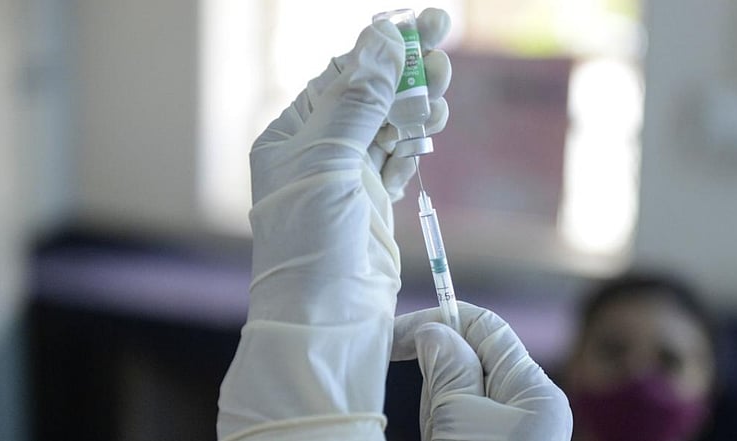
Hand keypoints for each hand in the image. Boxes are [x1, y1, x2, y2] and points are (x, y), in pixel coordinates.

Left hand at [218, 10, 451, 439]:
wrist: (325, 321)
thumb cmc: (311, 243)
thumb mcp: (329, 162)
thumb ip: (359, 101)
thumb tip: (382, 39)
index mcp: (291, 136)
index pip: (340, 77)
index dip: (380, 49)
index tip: (420, 24)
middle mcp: (317, 154)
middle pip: (369, 98)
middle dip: (406, 73)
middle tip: (445, 46)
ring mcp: (347, 180)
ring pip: (388, 128)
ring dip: (416, 109)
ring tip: (442, 96)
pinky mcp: (373, 205)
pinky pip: (397, 160)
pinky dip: (414, 144)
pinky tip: (429, 127)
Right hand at [392, 302, 572, 440]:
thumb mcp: (457, 417)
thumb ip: (447, 368)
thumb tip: (435, 330)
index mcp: (535, 389)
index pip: (486, 328)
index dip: (440, 319)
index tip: (395, 331)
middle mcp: (533, 406)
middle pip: (472, 361)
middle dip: (438, 376)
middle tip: (430, 417)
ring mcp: (517, 429)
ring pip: (463, 395)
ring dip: (438, 409)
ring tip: (440, 438)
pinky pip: (464, 421)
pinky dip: (445, 426)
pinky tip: (442, 439)